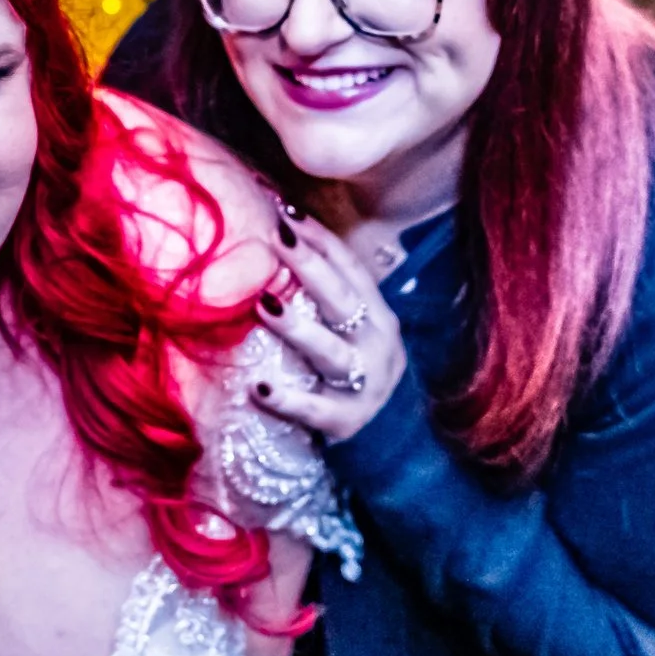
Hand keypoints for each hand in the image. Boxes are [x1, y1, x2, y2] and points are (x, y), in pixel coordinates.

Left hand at [249, 204, 407, 441]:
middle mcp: (377, 345)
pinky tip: (259, 388)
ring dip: (297, 327)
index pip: (349, 268)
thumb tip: (283, 243)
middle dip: (309, 266)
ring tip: (263, 304)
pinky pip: (315, 409)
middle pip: (342, 300)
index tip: (285, 210)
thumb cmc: (358, 374)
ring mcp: (365, 384)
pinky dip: (288, 399)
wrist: (395, 444)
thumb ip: (329, 297)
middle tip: (274, 237)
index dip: (320, 239)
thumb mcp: (355, 332)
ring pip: (330, 351)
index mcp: (377, 316)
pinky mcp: (347, 422)